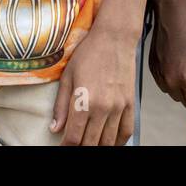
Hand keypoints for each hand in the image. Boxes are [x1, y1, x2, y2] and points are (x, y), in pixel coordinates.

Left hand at [51, 25, 138, 144]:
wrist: (114, 38)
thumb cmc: (89, 53)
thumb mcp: (67, 76)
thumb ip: (61, 105)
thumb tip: (54, 128)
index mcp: (84, 101)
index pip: (74, 137)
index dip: (67, 146)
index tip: (63, 146)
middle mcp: (103, 108)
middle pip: (91, 143)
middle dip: (81, 147)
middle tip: (75, 144)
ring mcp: (119, 107)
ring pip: (109, 141)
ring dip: (98, 146)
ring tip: (90, 143)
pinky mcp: (130, 103)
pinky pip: (127, 131)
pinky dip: (118, 142)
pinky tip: (110, 142)